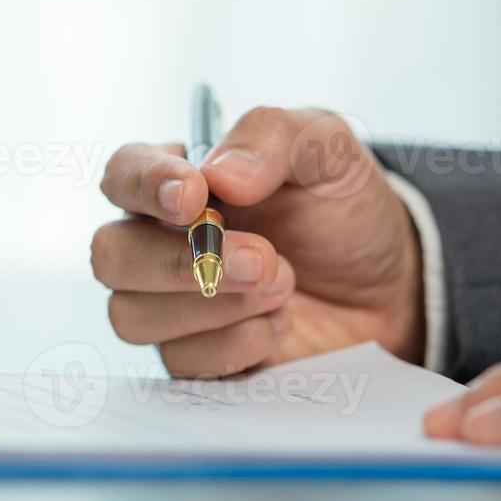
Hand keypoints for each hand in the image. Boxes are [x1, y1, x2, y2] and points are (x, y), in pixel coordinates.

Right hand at [91, 107, 424, 377]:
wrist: (390, 287)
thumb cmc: (342, 209)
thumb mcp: (326, 148)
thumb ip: (272, 136)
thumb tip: (219, 175)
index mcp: (178, 180)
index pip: (122, 175)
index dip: (144, 185)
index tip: (193, 197)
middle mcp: (159, 242)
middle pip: (109, 256)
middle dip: (181, 261)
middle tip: (262, 258)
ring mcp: (171, 305)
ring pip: (134, 316)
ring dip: (215, 305)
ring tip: (284, 286)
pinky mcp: (196, 359)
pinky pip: (181, 363)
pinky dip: (238, 343)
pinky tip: (278, 323)